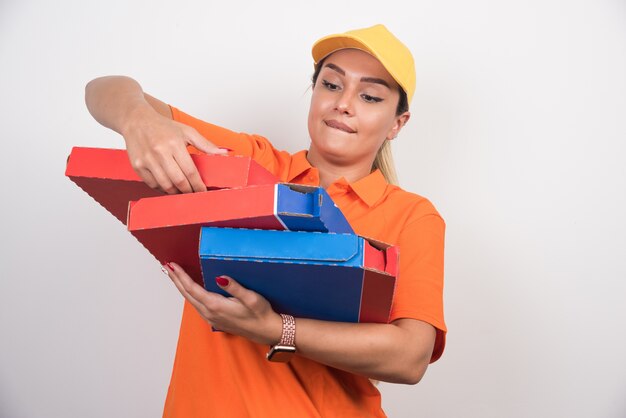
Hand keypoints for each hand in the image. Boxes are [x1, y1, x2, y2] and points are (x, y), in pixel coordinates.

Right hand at [122, 108, 228, 193]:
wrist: (136, 120)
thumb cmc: (163, 127)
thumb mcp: (187, 131)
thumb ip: (206, 144)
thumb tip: (224, 153)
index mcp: (174, 143)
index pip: (190, 170)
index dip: (198, 184)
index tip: (203, 191)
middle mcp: (159, 152)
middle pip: (178, 180)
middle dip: (188, 191)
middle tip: (194, 194)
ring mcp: (147, 160)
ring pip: (165, 185)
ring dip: (175, 192)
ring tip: (182, 191)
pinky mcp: (137, 166)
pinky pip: (152, 184)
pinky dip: (162, 189)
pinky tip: (169, 186)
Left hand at [163, 262, 282, 344]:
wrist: (267, 331)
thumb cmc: (261, 314)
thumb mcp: (251, 298)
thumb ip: (234, 287)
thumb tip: (219, 277)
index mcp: (216, 306)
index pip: (192, 288)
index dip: (181, 276)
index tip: (172, 265)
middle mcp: (210, 313)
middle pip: (187, 294)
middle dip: (176, 280)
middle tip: (166, 267)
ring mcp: (211, 318)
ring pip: (190, 300)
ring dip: (181, 287)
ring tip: (174, 276)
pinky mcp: (215, 320)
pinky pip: (197, 305)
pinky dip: (189, 295)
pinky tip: (190, 290)